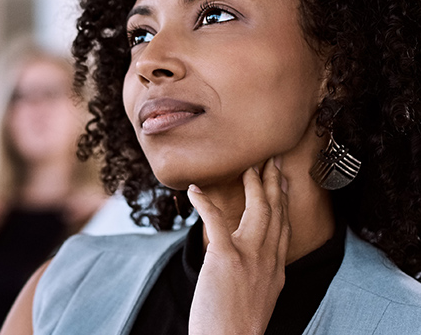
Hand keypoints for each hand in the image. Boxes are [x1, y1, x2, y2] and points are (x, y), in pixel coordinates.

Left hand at [185, 157, 290, 334]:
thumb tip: (244, 262)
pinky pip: (216, 221)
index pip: (283, 227)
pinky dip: (204, 203)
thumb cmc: (234, 326)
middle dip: (274, 183)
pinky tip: (195, 190)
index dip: (283, 202)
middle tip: (270, 160)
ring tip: (246, 166)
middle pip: (276, 212)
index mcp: (276, 270)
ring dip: (253, 184)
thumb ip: (255, 274)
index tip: (281, 181)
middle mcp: (268, 260)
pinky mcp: (226, 259)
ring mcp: (249, 258)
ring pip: (258, 210)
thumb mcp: (255, 297)